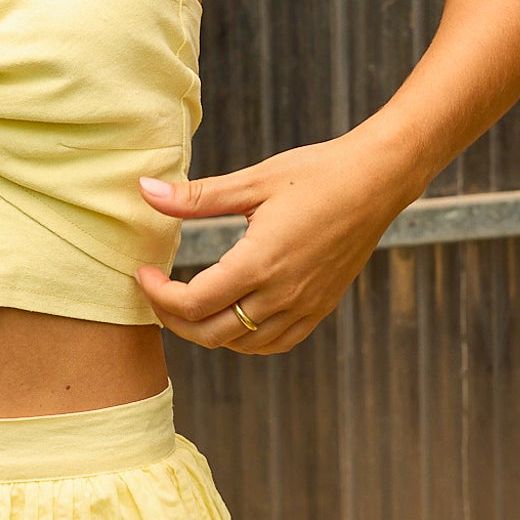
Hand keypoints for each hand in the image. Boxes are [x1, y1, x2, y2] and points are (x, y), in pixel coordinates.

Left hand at [134, 132, 411, 353]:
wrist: (377, 180)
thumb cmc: (315, 173)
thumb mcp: (252, 181)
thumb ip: (195, 197)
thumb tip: (144, 191)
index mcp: (260, 263)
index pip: (193, 304)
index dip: (158, 295)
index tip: (142, 273)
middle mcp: (282, 294)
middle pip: (210, 335)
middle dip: (173, 319)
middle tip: (156, 292)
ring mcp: (304, 306)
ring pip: (241, 345)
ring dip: (206, 332)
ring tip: (188, 303)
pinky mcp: (320, 308)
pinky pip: (274, 343)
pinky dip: (244, 339)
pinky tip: (231, 315)